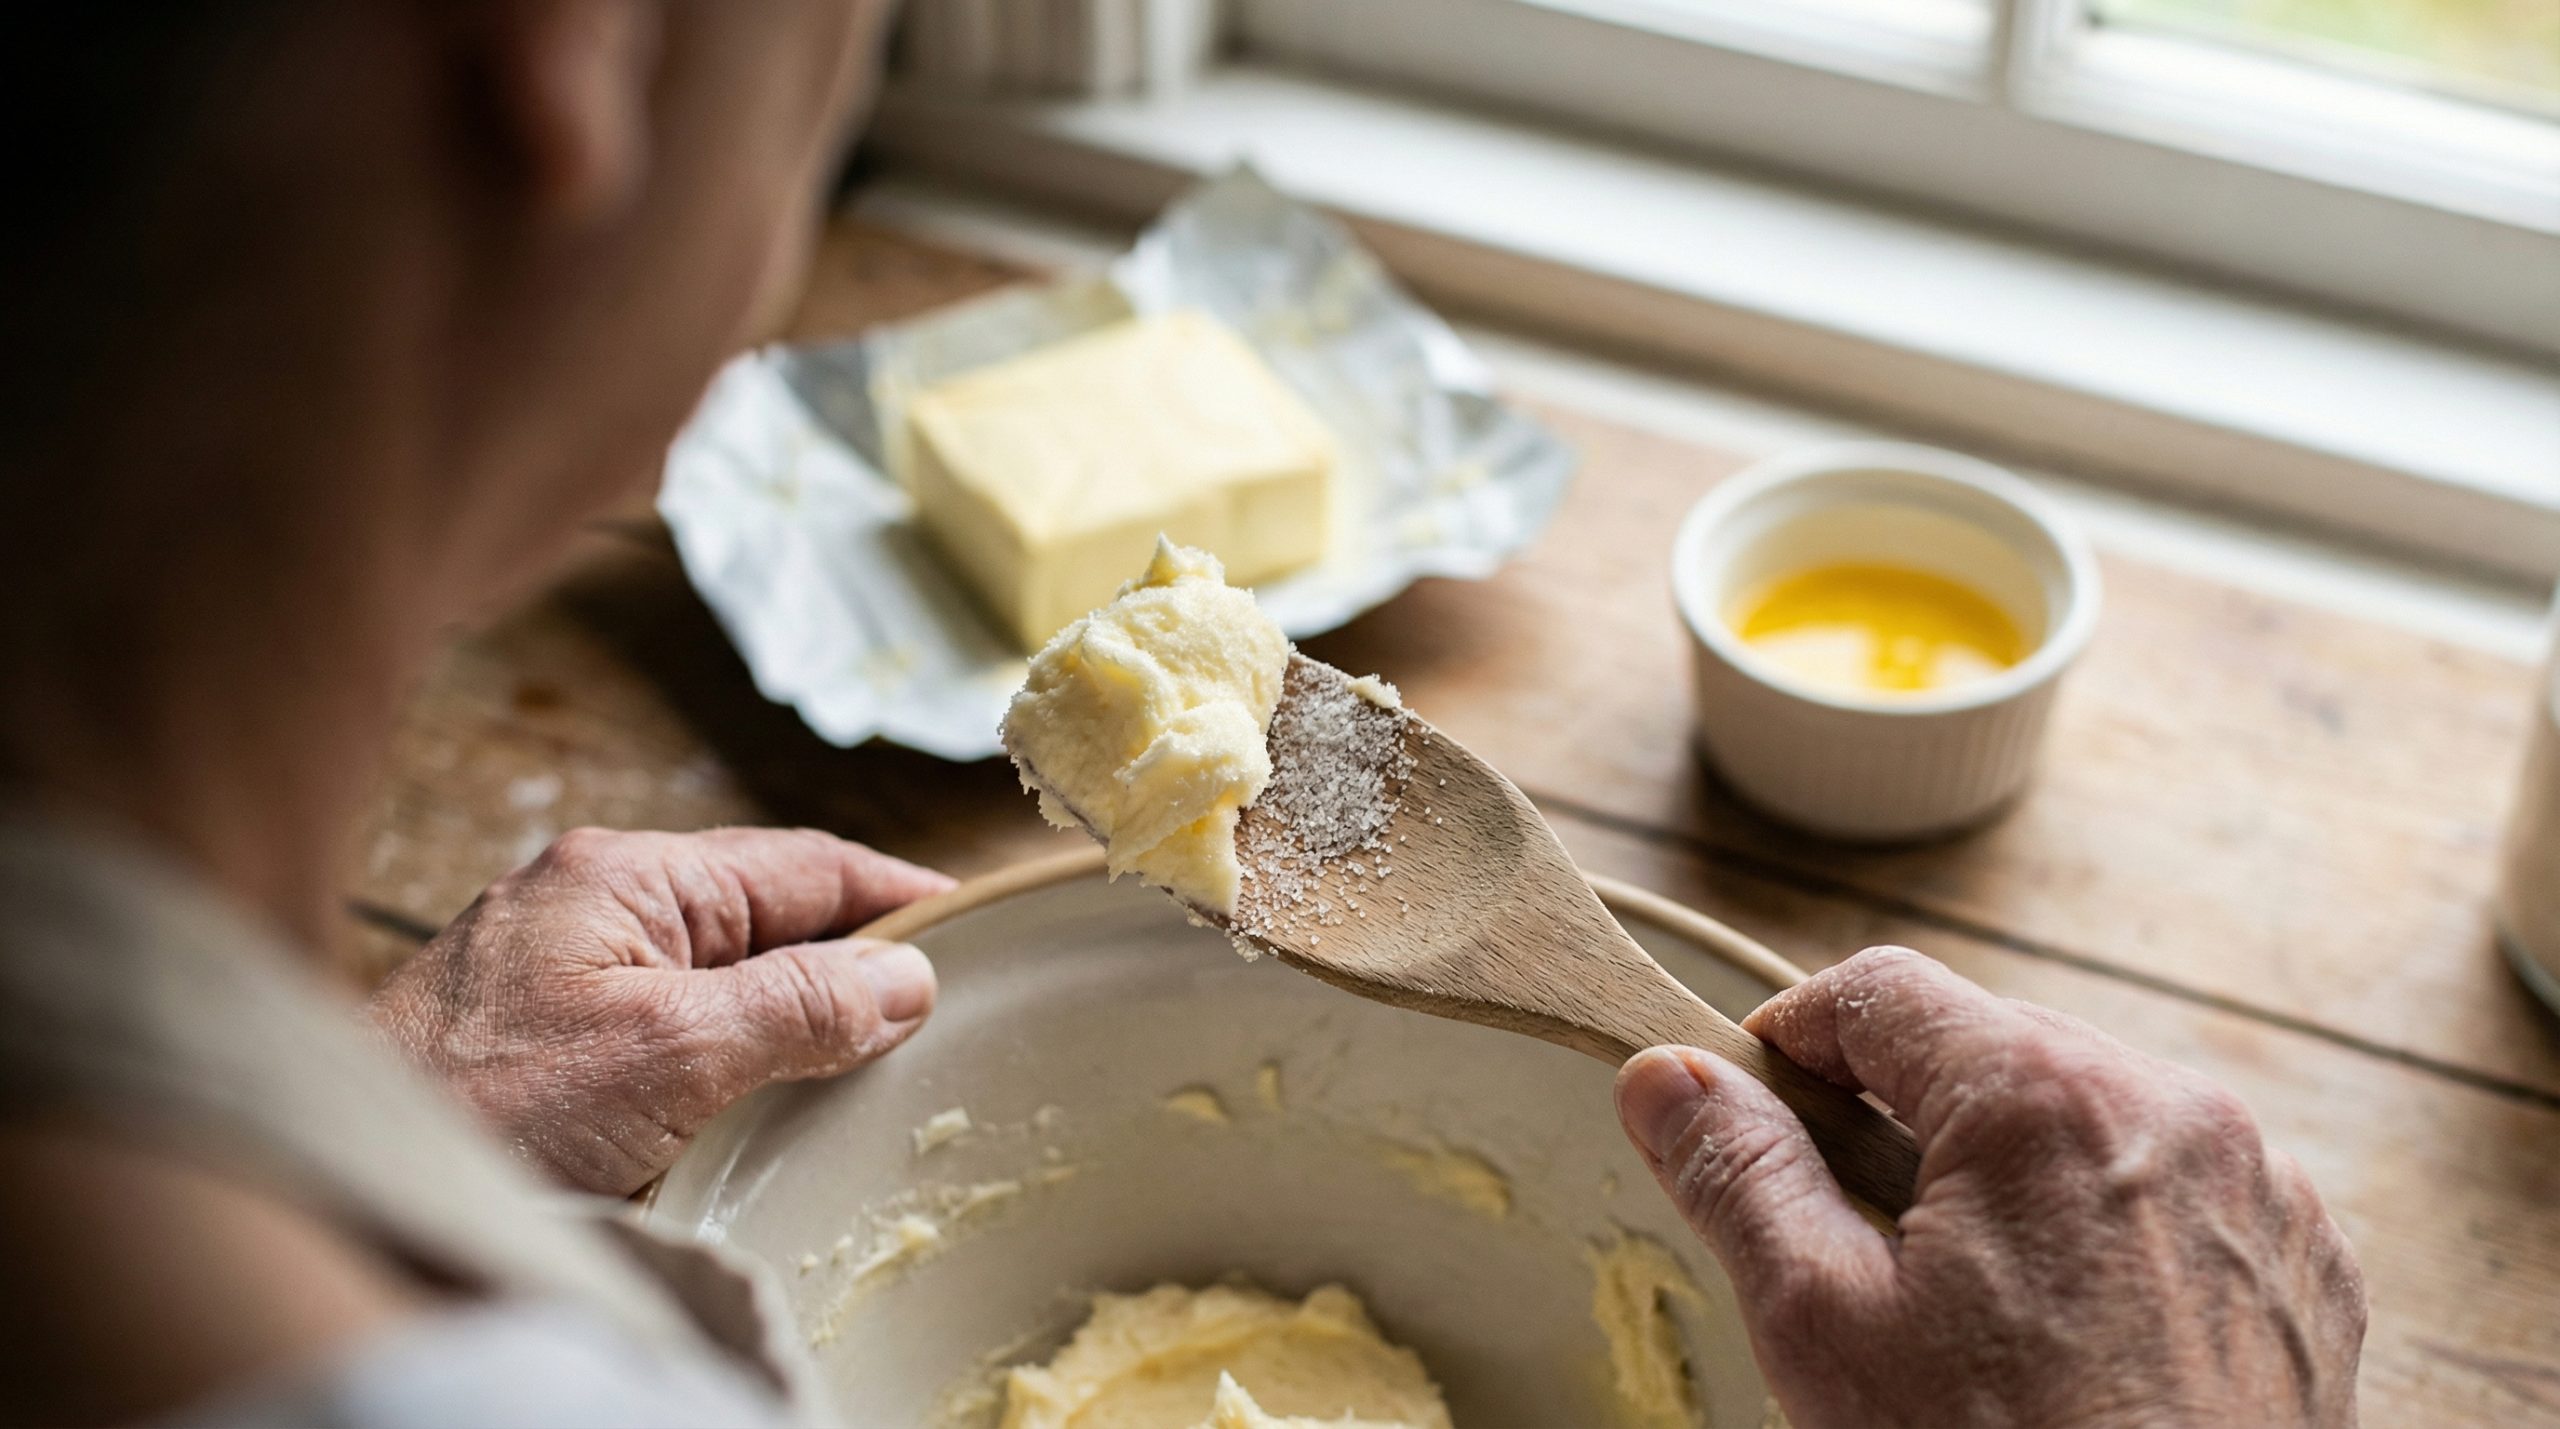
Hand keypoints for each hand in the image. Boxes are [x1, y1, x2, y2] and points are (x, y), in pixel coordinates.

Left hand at [370, 826, 952, 1196]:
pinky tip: (763, 1091)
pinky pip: (675, 1017)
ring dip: (796, 1007)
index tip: (981, 924)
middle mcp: (595, 900)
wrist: (336, 1182)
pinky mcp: (540, 1032)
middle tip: (945, 1009)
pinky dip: (735, 1046)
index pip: (808, 863)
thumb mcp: (669, 1053)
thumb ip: (796, 1005)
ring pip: (723, 969)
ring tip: (874, 1055)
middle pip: (769, 913)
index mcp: (629, 874)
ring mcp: (563, 964)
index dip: (903, 894)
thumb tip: (904, 978)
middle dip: (858, 955)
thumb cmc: (478, 1109)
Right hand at [1616, 946, 2364, 1428]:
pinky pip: (2175, 1188)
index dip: (1792, 1043)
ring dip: (2008, 1171)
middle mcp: (2173, 1108)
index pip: (1879, 991)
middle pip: (1986, 1045)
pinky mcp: (2305, 1262)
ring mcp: (2258, 1185)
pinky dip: (2108, 1227)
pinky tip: (2067, 1333)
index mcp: (2045, 1096)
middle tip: (1850, 1239)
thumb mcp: (1823, 1325)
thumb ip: (1738, 1176)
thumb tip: (1665, 1076)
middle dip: (1903, 1117)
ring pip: (2084, 1114)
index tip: (1754, 1115)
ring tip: (1967, 1305)